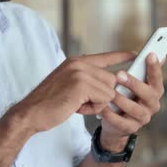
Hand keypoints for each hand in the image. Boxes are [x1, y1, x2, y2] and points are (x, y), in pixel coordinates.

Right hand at [16, 51, 135, 132]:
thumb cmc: (50, 103)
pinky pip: (103, 99)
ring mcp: (80, 73)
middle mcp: (79, 64)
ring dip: (97, 104)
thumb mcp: (69, 85)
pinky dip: (93, 109)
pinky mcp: (81, 85)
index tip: (135, 53)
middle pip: (111, 79)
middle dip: (102, 96)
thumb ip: (87, 80)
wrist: (31, 112)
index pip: (105, 57)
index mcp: (76, 62)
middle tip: (81, 102)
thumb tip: (111, 84)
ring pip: (109, 90)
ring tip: (77, 105)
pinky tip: (76, 108)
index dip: (120, 56)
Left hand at [99, 53, 164, 150]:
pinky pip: (121, 122)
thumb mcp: (132, 82)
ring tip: (110, 93)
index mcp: (154, 90)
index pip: (157, 78)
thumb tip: (153, 53)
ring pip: (135, 109)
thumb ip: (140, 69)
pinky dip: (111, 114)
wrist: (115, 123)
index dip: (155, 67)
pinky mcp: (131, 128)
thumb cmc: (124, 96)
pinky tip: (103, 107)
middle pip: (148, 94)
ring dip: (121, 100)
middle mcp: (152, 104)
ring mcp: (143, 118)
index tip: (150, 54)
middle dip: (134, 83)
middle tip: (119, 74)